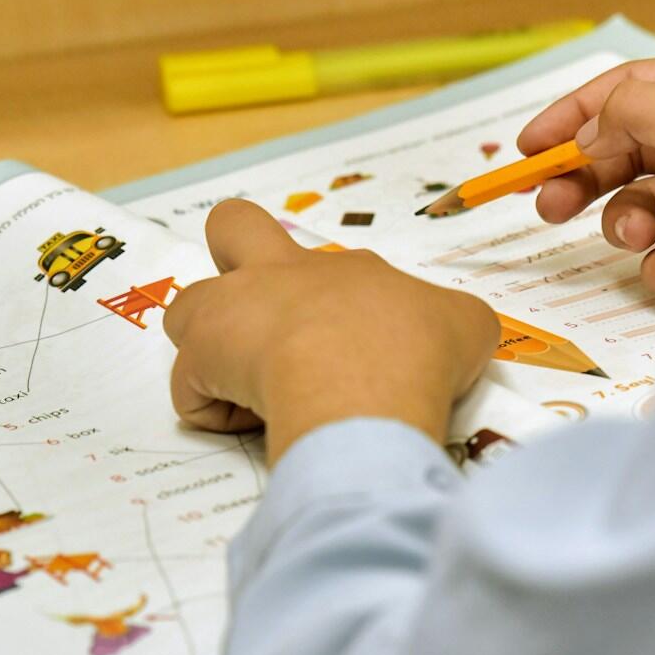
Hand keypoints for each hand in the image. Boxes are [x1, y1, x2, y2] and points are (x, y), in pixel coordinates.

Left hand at [163, 201, 498, 462]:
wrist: (369, 380)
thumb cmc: (418, 349)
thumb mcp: (466, 326)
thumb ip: (452, 324)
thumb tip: (449, 341)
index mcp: (347, 270)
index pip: (330, 268)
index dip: (336, 305)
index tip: (357, 346)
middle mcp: (284, 277)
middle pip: (233, 226)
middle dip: (234, 252)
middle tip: (257, 312)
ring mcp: (236, 312)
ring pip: (188, 311)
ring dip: (209, 350)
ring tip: (250, 392)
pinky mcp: (204, 357)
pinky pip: (190, 390)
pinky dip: (212, 411)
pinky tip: (253, 427)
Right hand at [518, 56, 654, 301]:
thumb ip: (641, 112)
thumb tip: (589, 128)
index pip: (631, 94)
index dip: (576, 116)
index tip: (530, 148)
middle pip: (625, 154)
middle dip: (584, 178)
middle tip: (549, 205)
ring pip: (639, 210)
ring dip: (624, 224)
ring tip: (635, 237)